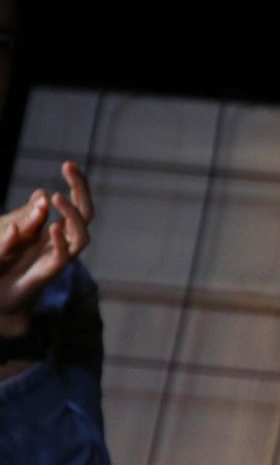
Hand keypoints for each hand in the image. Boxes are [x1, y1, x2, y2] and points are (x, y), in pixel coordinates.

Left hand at [0, 161, 93, 322]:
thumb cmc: (6, 267)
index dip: (77, 185)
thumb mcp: (13, 236)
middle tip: (69, 168)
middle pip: (85, 215)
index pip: (77, 205)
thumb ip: (29, 217)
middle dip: (80, 191)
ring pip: (81, 237)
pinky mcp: (46, 274)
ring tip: (57, 198)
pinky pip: (61, 258)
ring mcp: (58, 259)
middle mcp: (64, 245)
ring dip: (72, 216)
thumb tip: (43, 193)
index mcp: (57, 233)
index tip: (69, 164)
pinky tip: (51, 227)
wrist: (0, 301)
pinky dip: (59, 242)